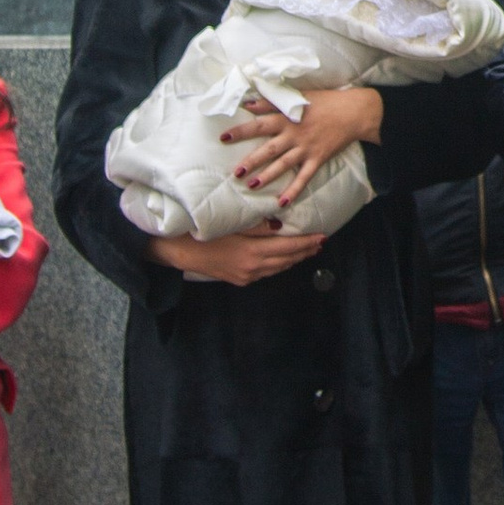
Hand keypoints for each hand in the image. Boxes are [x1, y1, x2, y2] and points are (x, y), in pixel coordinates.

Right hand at [155, 229, 327, 288]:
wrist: (181, 252)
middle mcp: (253, 268)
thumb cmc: (205, 233)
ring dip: (294, 258)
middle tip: (320, 242)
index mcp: (253, 252)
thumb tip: (280, 225)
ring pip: (278, 268)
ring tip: (307, 250)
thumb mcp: (232, 224)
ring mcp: (247, 276)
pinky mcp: (241, 280)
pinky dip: (279, 264)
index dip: (307, 242)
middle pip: (287, 260)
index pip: (289, 247)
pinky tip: (283, 258)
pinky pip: (266, 272)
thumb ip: (257, 226)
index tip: (322, 237)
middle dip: (305, 251)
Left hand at [227, 84, 382, 204]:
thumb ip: (272, 101)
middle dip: (251, 161)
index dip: (241, 130)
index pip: (259, 124)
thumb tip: (249, 102)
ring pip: (283, 165)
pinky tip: (281, 202)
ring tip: (251, 186)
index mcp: (287, 117)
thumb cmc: (325, 101)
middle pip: (268, 149)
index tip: (223, 137)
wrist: (354, 112)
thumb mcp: (298, 96)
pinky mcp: (318, 159)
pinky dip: (293, 191)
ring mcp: (306, 148)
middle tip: (235, 172)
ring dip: (267, 176)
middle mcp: (294, 134)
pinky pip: (304, 178)